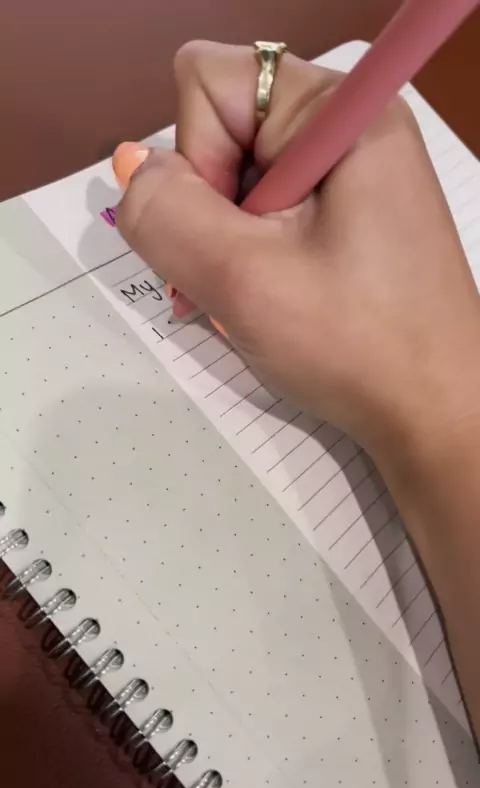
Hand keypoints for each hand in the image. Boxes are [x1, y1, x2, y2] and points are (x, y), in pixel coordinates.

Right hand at [115, 40, 479, 463]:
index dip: (196, 158)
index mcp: (340, 113)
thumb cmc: (361, 348)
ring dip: (228, 246)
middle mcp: (348, 127)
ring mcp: (352, 173)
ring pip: (240, 180)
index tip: (230, 235)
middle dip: (211, 212)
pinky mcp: (351, 214)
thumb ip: (167, 216)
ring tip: (258, 300)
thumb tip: (134, 169)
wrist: (434, 413)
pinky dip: (253, 258)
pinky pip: (271, 213)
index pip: (212, 82)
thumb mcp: (244, 280)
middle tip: (239, 281)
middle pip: (224, 131)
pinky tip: (274, 300)